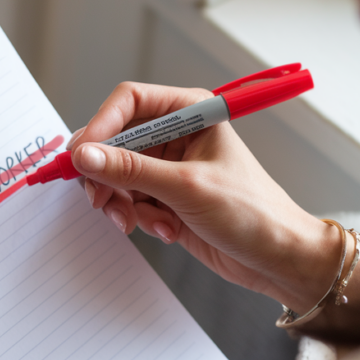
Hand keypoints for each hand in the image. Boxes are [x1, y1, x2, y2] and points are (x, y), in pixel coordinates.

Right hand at [69, 82, 343, 312]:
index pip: (129, 101)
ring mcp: (170, 167)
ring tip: (137, 222)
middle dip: (106, 173)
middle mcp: (178, 134)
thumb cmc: (252, 213)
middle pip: (116, 140)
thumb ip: (131, 170)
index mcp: (192, 112)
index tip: (82, 156)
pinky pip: (130, 199)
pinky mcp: (166, 197)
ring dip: (121, 201)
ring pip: (117, 174)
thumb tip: (85, 156)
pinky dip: (137, 217)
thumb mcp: (186, 187)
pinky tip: (165, 230)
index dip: (101, 125)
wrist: (277, 257)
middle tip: (101, 200)